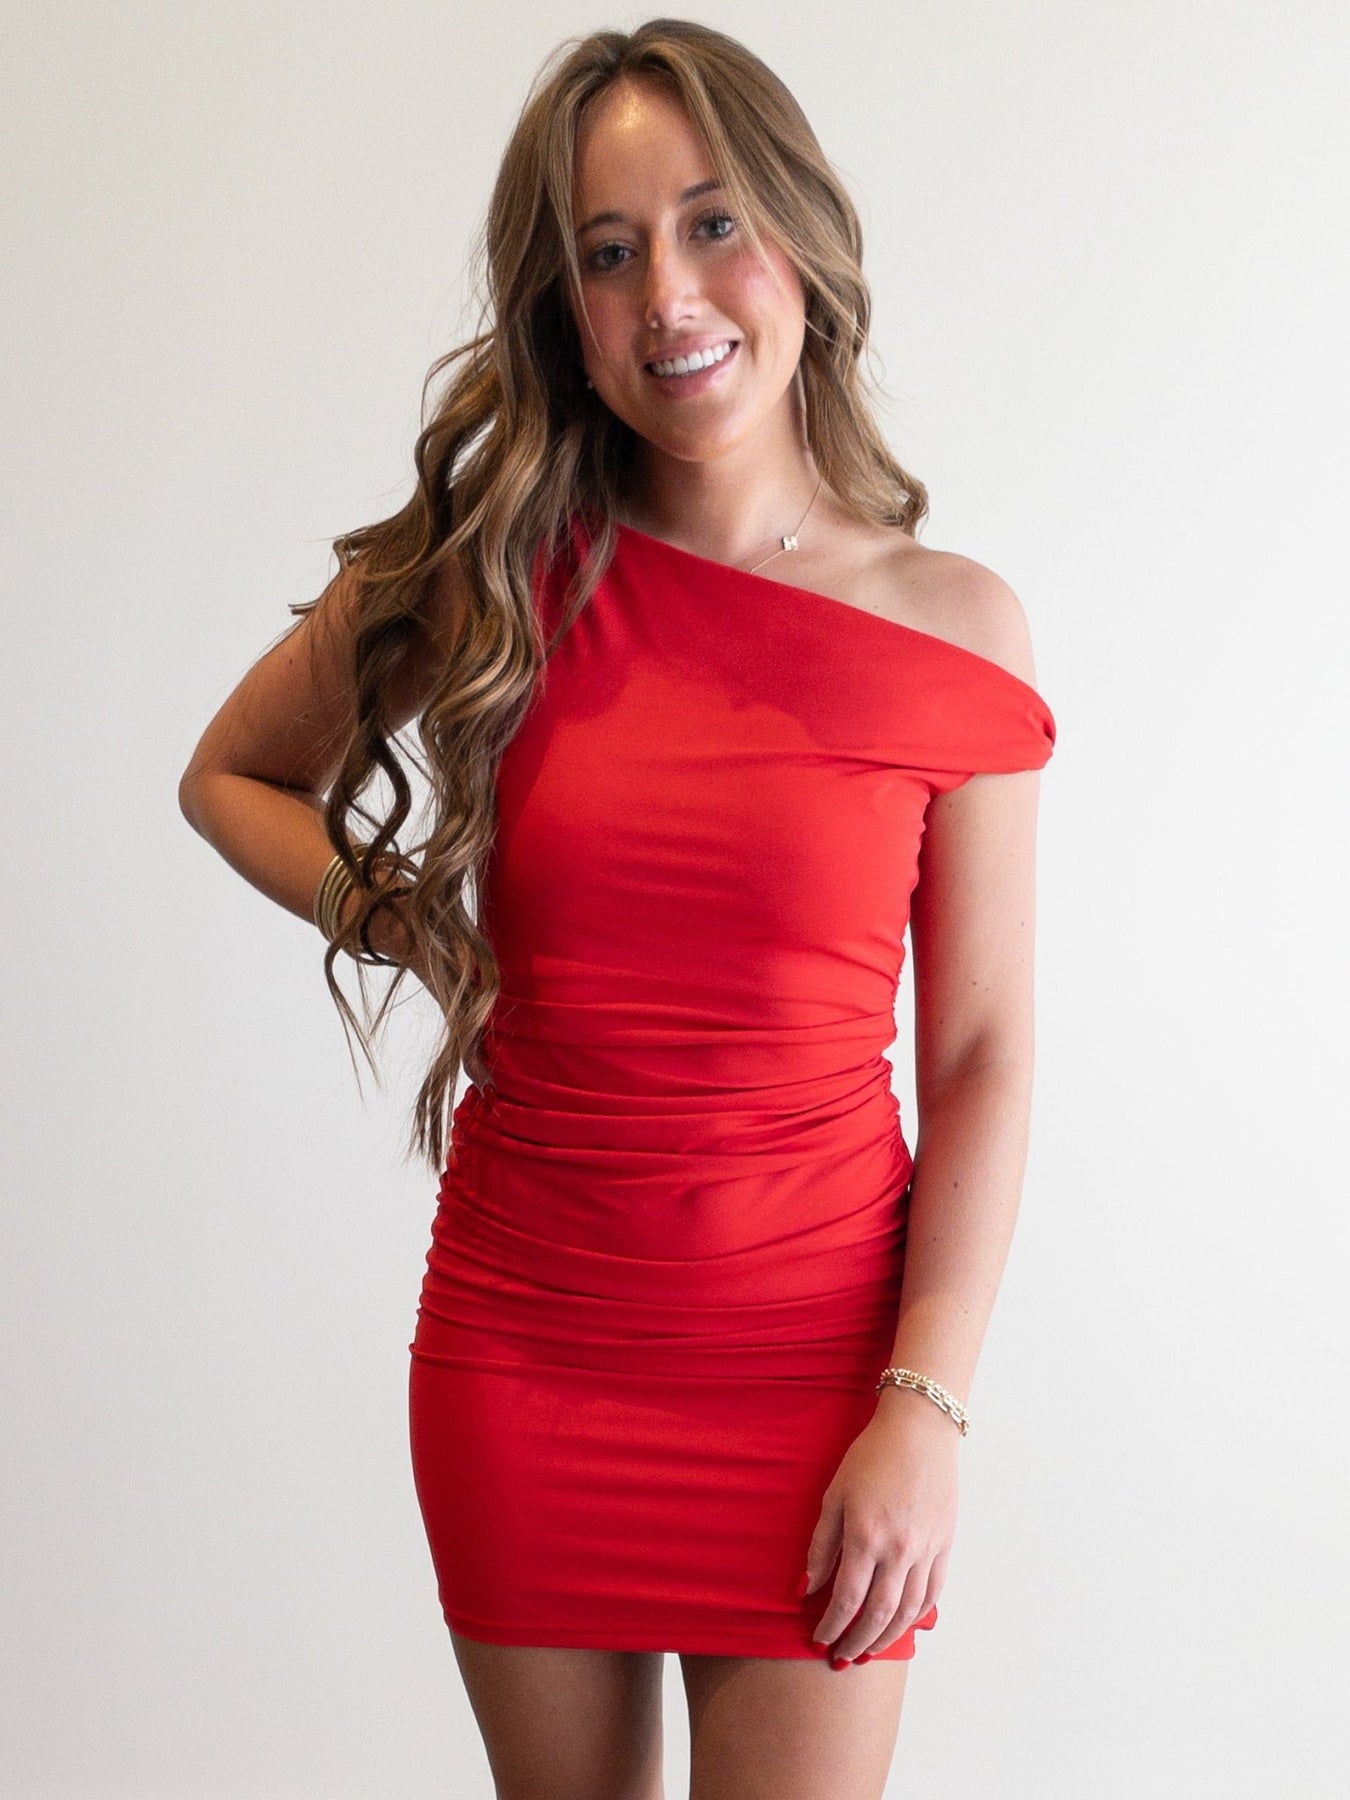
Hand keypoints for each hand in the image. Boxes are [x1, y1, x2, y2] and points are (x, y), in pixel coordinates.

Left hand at [802, 1392, 958, 1663]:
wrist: (920, 1431)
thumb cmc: (871, 1457)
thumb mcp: (834, 1495)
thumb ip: (822, 1545)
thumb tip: (807, 1587)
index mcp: (866, 1536)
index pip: (846, 1599)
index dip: (831, 1625)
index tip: (820, 1639)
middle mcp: (899, 1550)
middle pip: (878, 1614)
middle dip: (857, 1642)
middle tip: (842, 1658)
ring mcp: (926, 1550)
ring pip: (908, 1611)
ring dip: (887, 1637)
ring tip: (869, 1651)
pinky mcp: (945, 1545)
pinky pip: (933, 1593)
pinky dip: (917, 1615)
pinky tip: (903, 1624)